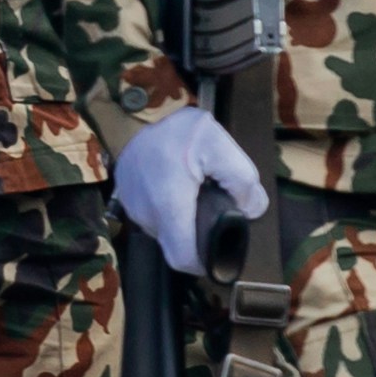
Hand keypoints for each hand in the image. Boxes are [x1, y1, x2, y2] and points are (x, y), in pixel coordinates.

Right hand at [114, 103, 267, 264]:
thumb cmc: (182, 132)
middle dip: (196, 236)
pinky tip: (176, 190)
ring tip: (193, 197)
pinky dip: (167, 212)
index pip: (182, 259)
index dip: (203, 264)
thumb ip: (242, 181)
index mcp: (169, 205)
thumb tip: (249, 211)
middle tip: (212, 211)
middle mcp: (146, 213)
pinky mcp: (125, 200)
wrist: (137, 112)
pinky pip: (152, 218)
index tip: (218, 254)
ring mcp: (132, 208)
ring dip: (181, 223)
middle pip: (175, 245)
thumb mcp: (222, 146)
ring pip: (163, 232)